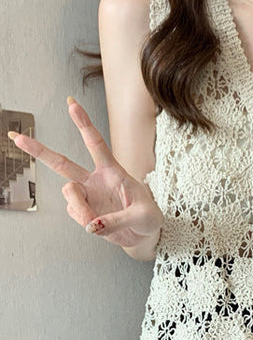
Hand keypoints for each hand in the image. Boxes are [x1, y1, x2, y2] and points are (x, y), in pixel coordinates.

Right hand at [7, 96, 163, 247]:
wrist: (145, 235)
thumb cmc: (148, 219)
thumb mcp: (143, 216)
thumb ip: (118, 220)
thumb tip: (92, 225)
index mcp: (113, 171)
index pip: (96, 144)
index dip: (84, 124)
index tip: (72, 103)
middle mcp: (96, 181)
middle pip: (63, 163)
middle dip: (40, 151)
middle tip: (17, 138)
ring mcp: (88, 196)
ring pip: (69, 195)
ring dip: (81, 208)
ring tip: (96, 222)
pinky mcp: (84, 212)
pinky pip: (76, 215)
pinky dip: (86, 223)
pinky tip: (99, 226)